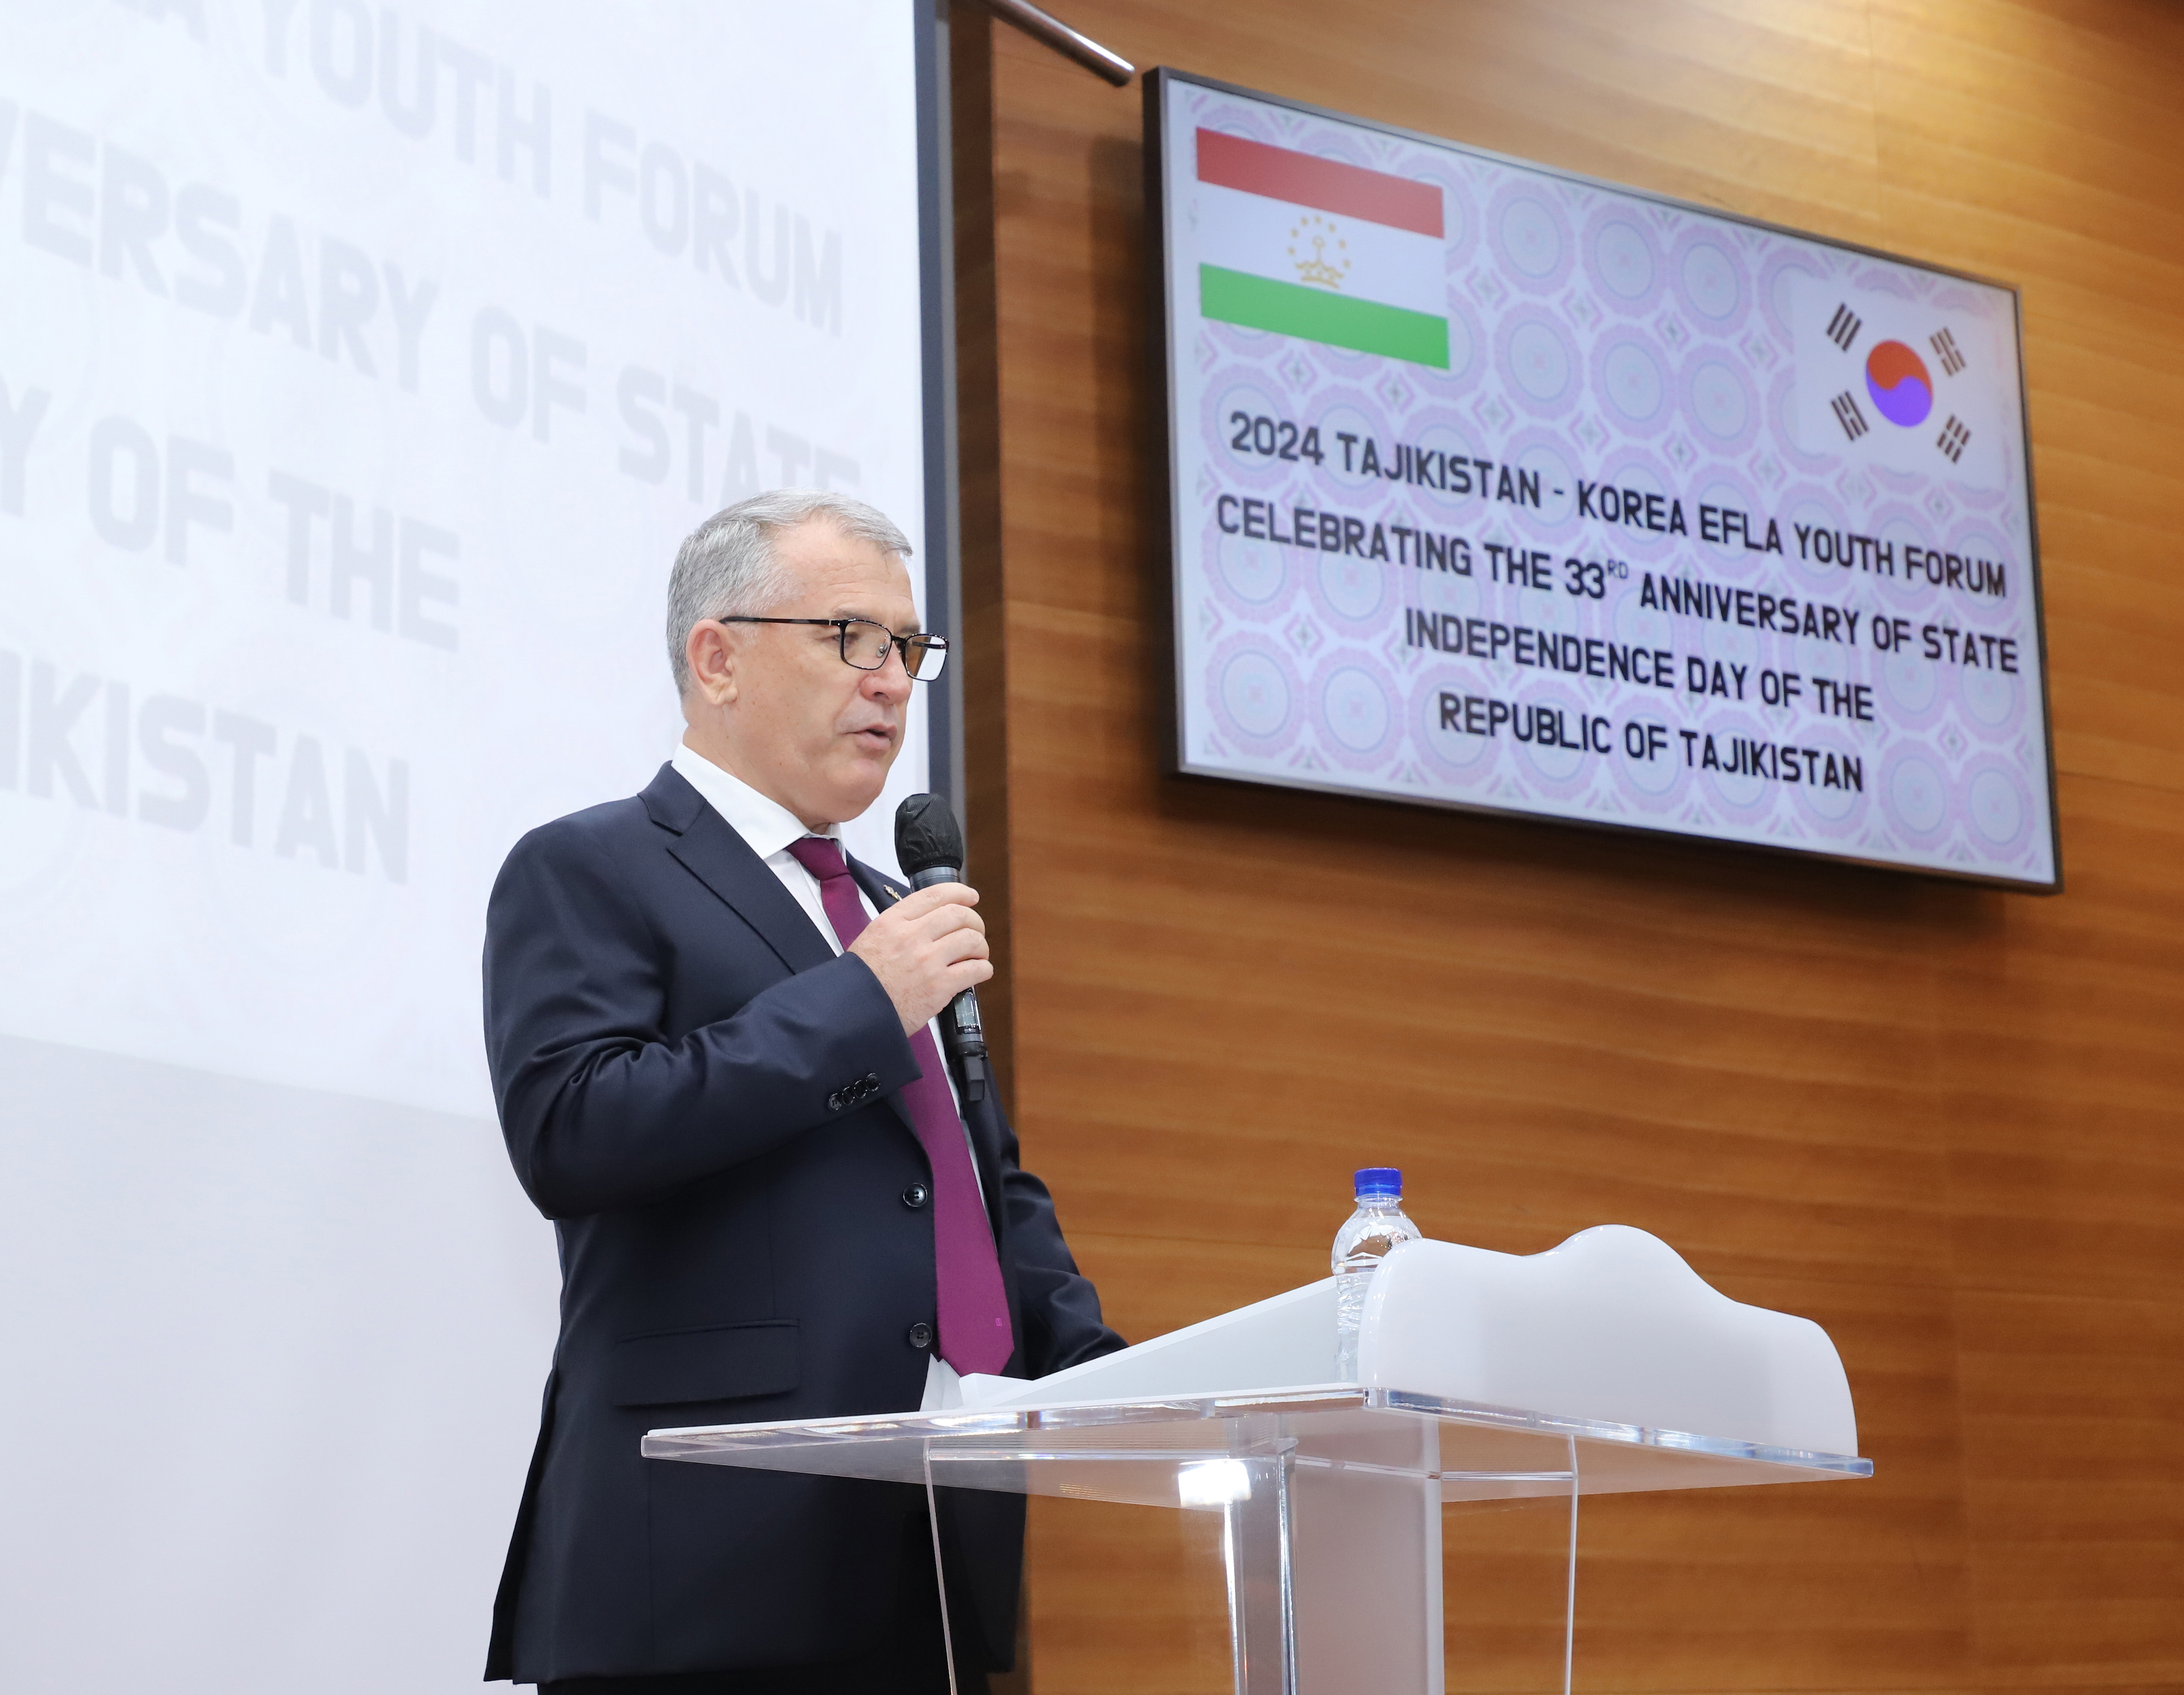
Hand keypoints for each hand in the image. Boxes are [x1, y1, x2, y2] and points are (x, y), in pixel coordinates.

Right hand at [848, 882, 991, 1035]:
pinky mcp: (939, 986)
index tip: (971, 896)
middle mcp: (912, 936)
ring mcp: (927, 961)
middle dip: (974, 921)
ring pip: (971, 939)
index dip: (959, 893)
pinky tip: (980, 971)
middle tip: (975, 931)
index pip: (934, 895)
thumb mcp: (872, 938)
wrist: (854, 1013)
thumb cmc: (862, 980)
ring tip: (977, 955)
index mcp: (893, 921)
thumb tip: (929, 920)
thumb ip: (900, 926)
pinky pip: (975, 969)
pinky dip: (984, 969)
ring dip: (980, 946)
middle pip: (959, 914)